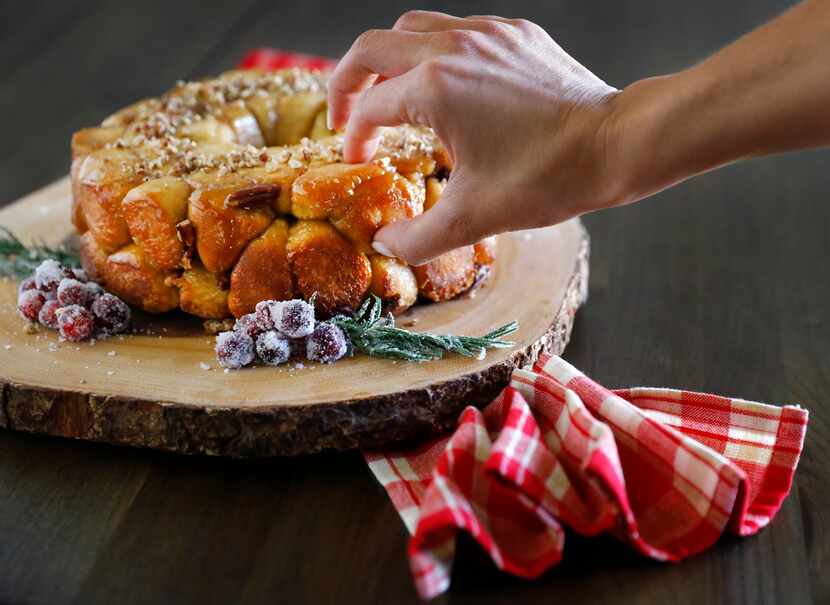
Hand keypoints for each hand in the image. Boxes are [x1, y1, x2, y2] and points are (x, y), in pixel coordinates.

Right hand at [327, 11, 623, 263]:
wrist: (616, 145)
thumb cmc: (548, 177)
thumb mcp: (474, 218)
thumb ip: (417, 238)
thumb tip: (384, 245)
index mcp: (435, 86)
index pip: (370, 108)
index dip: (355, 139)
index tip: (360, 161)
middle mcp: (454, 46)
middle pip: (372, 48)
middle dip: (347, 83)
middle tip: (345, 116)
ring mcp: (487, 33)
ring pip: (412, 28)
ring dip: (388, 61)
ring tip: (388, 97)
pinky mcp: (514, 34)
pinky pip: (456, 29)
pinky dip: (434, 54)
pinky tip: (444, 86)